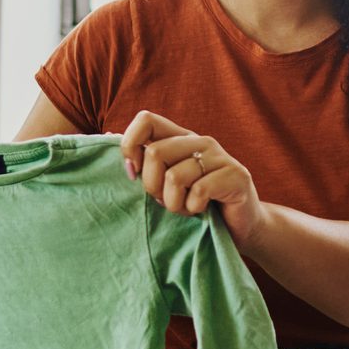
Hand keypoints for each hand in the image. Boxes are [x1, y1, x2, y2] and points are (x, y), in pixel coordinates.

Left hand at [121, 110, 264, 244]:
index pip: (146, 120)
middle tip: (166, 200)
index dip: (131, 146)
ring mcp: (220, 157)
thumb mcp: (165, 182)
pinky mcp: (236, 176)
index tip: (133, 174)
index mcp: (181, 138)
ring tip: (186, 209)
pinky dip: (193, 209)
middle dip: (152, 186)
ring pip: (175, 177)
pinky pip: (198, 192)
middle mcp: (200, 141)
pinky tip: (202, 211)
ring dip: (174, 204)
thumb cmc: (198, 205)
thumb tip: (107, 135)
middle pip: (155, 153)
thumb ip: (143, 160)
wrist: (241, 228)